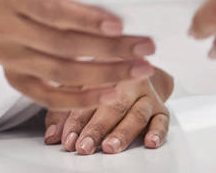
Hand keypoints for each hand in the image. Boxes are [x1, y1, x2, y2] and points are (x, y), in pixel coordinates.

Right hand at [0, 0, 155, 109]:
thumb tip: (129, 3)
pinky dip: (81, 99)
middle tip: (146, 49)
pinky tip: (112, 93)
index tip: (120, 26)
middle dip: (109, 49)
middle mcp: (7, 28)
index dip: (87, 19)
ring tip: (139, 71)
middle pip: (63, 45)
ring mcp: (9, 58)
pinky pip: (49, 98)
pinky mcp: (15, 80)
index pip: (53, 10)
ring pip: (60, 73)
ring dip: (104, 75)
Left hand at [44, 68, 172, 154]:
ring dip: (123, 132)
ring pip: (137, 114)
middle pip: (114, 106)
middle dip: (97, 128)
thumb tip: (51, 136)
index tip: (67, 139)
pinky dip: (158, 132)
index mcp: (106, 73)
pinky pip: (163, 120)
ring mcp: (147, 95)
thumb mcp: (77, 88)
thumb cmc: (101, 81)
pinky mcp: (161, 108)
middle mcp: (129, 83)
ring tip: (110, 146)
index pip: (90, 98)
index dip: (77, 120)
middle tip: (84, 146)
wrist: (136, 68)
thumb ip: (62, 111)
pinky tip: (150, 143)